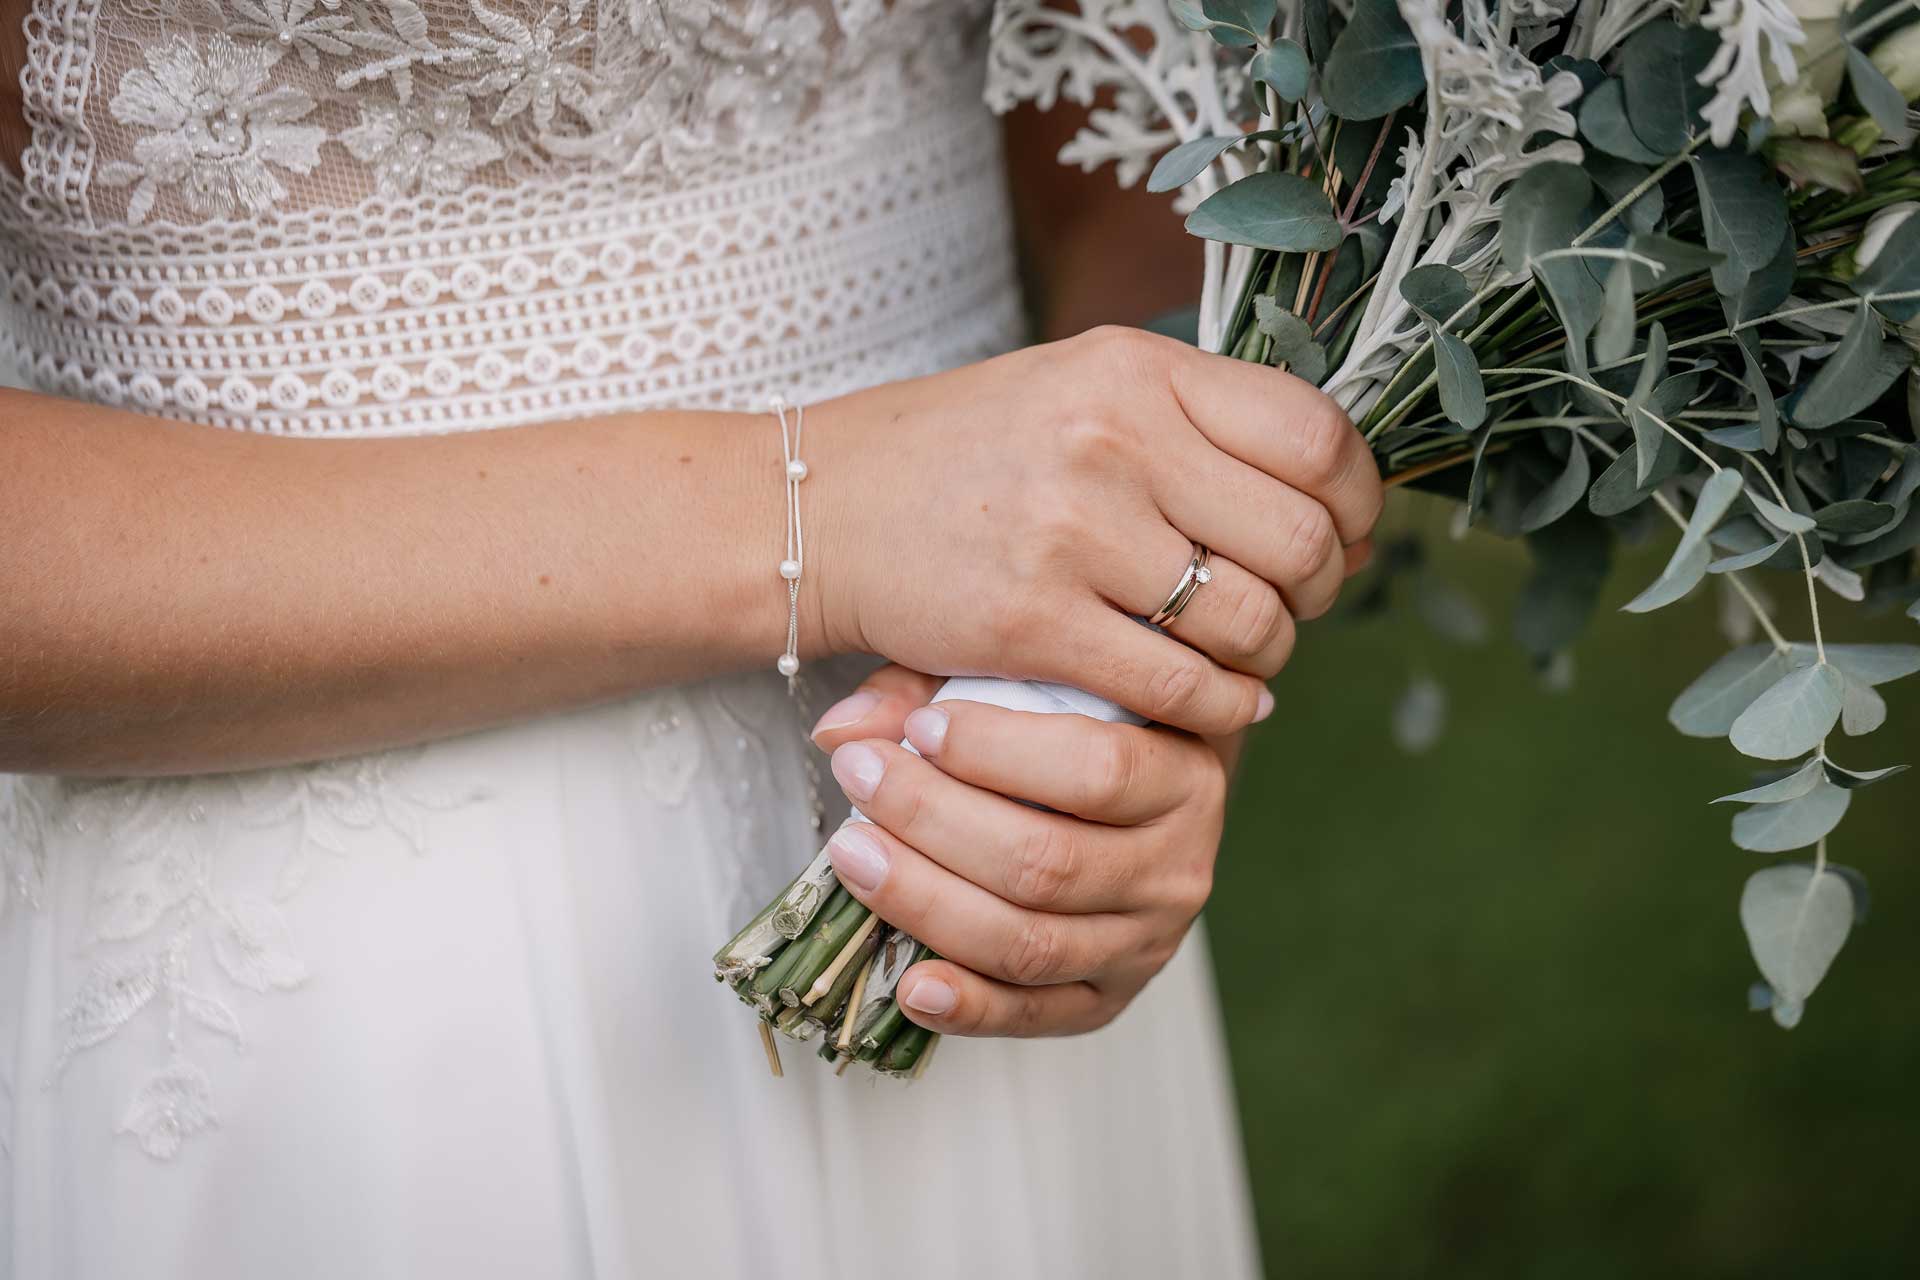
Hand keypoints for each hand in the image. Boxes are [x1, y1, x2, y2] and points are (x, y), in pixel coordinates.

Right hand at [806, 326, 1381, 735]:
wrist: (823, 509)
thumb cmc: (967, 456)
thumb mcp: (1080, 390)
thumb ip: (1199, 427)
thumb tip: (1343, 501)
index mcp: (1136, 368)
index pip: (1315, 435)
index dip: (1358, 500)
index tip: (1347, 533)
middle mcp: (1112, 437)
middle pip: (1299, 537)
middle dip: (1320, 589)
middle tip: (1293, 605)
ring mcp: (1072, 531)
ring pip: (1247, 621)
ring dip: (1266, 656)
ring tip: (1243, 656)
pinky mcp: (1033, 621)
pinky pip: (1178, 685)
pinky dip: (1216, 707)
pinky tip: (1210, 701)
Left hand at [811, 665, 1229, 1036]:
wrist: (1142, 807)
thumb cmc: (1073, 729)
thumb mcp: (1031, 685)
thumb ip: (935, 687)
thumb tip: (842, 729)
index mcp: (1184, 777)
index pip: (1098, 771)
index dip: (997, 753)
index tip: (917, 728)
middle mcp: (1178, 869)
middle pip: (1048, 862)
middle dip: (934, 819)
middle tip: (857, 775)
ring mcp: (1146, 944)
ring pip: (1030, 942)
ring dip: (927, 902)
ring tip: (852, 854)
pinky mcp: (1108, 1001)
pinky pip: (1034, 1015)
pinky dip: (968, 1007)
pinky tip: (908, 982)